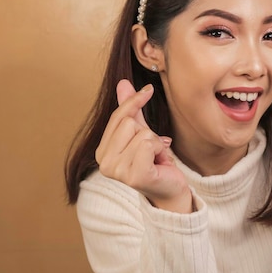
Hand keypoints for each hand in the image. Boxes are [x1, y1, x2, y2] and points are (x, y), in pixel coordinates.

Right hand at [95, 79, 192, 212]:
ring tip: (156, 158)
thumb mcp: (141, 132)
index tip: (149, 90)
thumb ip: (130, 110)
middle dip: (148, 133)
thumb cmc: (155, 162)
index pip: (118, 116)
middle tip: (152, 151)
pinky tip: (159, 163)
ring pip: (142, 133)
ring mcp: (117, 171)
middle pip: (130, 123)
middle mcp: (103, 162)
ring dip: (156, 144)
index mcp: (101, 152)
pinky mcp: (134, 176)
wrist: (170, 189)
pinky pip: (149, 144)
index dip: (135, 101)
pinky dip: (160, 150)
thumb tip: (122, 82)